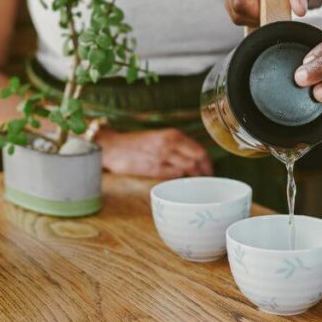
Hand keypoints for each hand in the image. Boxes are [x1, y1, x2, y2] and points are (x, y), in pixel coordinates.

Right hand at [96, 128, 213, 177]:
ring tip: (196, 187)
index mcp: (173, 134)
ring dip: (194, 179)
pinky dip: (179, 181)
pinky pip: (173, 176)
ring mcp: (162, 156)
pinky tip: (180, 186)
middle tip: (207, 183)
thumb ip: (176, 146)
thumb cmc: (135, 144)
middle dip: (205, 173)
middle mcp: (170, 144)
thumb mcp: (158, 137)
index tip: (210, 172)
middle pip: (197, 160)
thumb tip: (195, 160)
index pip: (200, 150)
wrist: (111, 147)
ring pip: (187, 169)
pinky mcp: (153, 169)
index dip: (208, 164)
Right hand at [223, 0, 321, 25]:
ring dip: (259, 13)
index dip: (264, 12)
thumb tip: (299, 10)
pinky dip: (255, 11)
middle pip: (236, 9)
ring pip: (235, 12)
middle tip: (285, 1)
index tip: (286, 5)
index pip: (242, 1)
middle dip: (262, 14)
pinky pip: (238, 8)